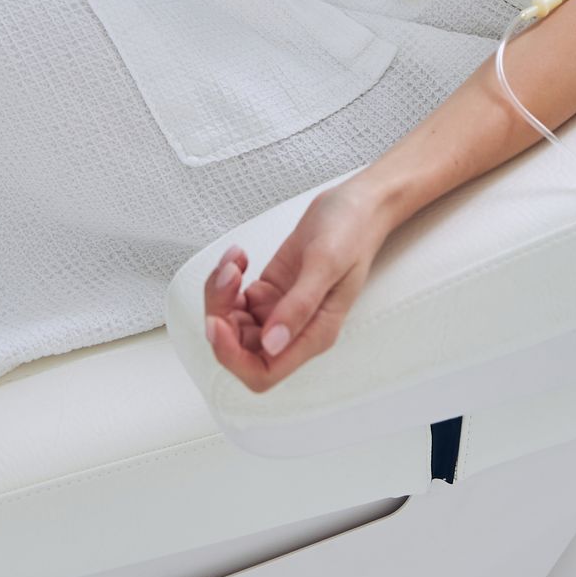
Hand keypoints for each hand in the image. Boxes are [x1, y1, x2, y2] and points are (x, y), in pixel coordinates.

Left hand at [201, 180, 393, 388]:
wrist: (357, 204)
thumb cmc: (352, 230)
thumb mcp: (326, 262)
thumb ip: (299, 305)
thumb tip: (272, 344)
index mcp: (313, 335)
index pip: (263, 372)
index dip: (233, 355)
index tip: (218, 321)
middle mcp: (294, 330)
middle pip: (239, 349)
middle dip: (221, 316)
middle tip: (229, 277)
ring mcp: (279, 311)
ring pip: (231, 324)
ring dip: (221, 295)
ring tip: (234, 262)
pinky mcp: (270, 292)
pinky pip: (233, 301)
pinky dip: (226, 280)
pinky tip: (239, 258)